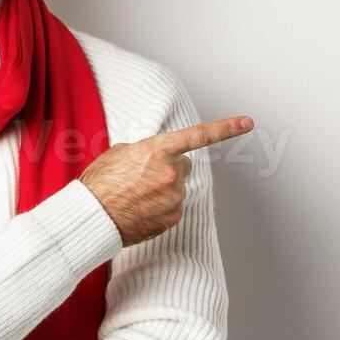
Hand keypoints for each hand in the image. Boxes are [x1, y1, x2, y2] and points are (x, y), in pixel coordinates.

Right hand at [81, 115, 253, 246]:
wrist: (92, 216)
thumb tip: (156, 157)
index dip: (226, 127)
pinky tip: (140, 209)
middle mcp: (172, 172)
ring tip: (136, 196)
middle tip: (143, 177)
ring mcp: (174, 197)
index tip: (248, 122)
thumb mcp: (120, 153)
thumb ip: (147, 150)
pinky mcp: (173, 217)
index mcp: (158, 150)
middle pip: (184, 165)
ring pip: (178, 188)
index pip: (199, 135)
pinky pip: (173, 207)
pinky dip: (161, 208)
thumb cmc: (101, 182)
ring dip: (163, 190)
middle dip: (170, 168)